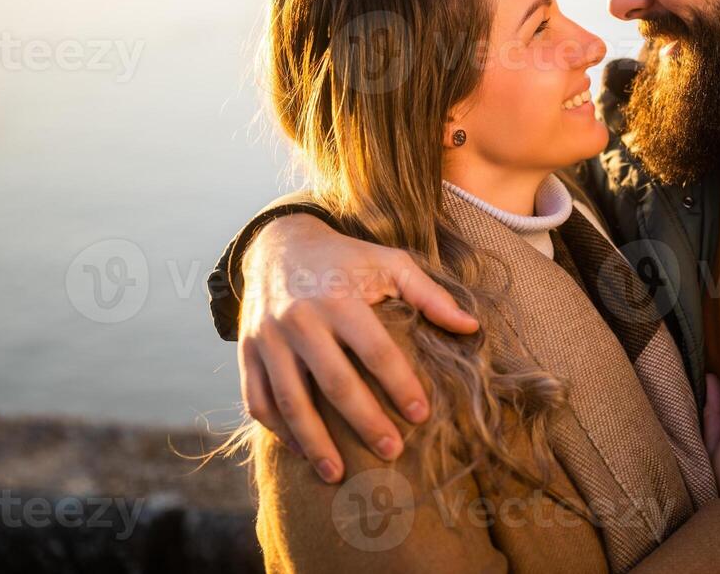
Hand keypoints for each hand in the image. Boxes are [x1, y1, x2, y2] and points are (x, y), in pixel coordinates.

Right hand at [237, 214, 478, 481]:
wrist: (278, 244)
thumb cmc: (346, 259)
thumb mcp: (389, 263)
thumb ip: (430, 295)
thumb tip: (471, 327)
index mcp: (338, 298)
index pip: (375, 350)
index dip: (400, 384)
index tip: (422, 415)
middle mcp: (299, 320)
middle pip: (335, 382)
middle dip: (365, 421)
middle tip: (391, 451)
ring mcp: (268, 339)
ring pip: (290, 400)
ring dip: (315, 442)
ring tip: (338, 475)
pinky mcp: (247, 352)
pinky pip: (258, 401)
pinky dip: (279, 431)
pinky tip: (303, 452)